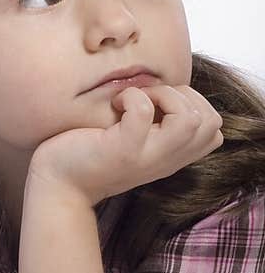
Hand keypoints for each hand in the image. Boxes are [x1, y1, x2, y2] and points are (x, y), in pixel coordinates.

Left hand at [27, 83, 223, 206]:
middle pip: (211, 122)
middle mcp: (166, 159)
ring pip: (190, 118)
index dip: (195, 104)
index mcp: (172, 156)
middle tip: (148, 98)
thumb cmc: (92, 154)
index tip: (161, 104)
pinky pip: (143, 112)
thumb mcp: (136, 141)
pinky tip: (114, 105)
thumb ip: (158, 126)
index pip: (214, 130)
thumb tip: (168, 88)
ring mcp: (147, 156)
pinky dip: (131, 96)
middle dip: (183, 95)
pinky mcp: (122, 150)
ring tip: (134, 100)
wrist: (58, 185)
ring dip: (162, 94)